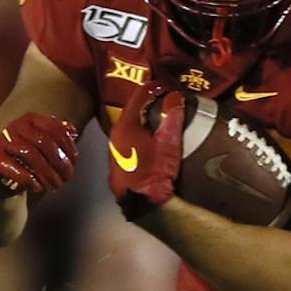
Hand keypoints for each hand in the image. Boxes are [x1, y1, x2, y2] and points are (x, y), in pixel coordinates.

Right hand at [0, 113, 79, 196]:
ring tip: (55, 185)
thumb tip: (72, 132)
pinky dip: (28, 178)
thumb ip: (59, 137)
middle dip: (59, 161)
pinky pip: (12, 166)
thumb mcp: (46, 148)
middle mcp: (15, 126)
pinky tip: (38, 187)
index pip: (53, 127)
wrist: (2, 178)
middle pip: (42, 140)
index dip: (67, 145)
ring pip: (29, 153)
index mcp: (30, 119)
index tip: (74, 161)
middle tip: (67, 177)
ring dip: (46, 172)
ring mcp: (2, 141)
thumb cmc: (28, 160)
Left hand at [106, 86, 182, 218]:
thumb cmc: (154, 174)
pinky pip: (130, 141)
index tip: (167, 85)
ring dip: (146, 120)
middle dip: (151, 103)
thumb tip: (175, 98)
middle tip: (167, 99)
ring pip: (131, 126)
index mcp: (125, 126)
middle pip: (134, 110)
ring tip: (163, 119)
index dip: (155, 86)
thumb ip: (172, 117)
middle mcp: (116, 136)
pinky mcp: (119, 163)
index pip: (139, 95)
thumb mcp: (169, 143)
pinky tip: (154, 140)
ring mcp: (115, 150)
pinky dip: (142, 135)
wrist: (144, 205)